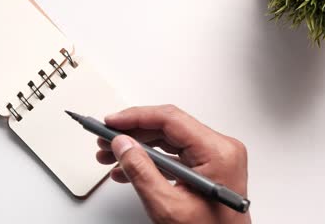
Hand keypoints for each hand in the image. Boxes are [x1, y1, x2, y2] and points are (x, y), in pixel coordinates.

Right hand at [97, 105, 250, 223]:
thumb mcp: (168, 206)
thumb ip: (142, 172)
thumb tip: (123, 144)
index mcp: (217, 152)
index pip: (170, 120)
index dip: (135, 117)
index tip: (111, 123)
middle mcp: (219, 149)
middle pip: (166, 128)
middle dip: (131, 134)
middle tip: (105, 139)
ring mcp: (213, 157)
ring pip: (166, 140)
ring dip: (136, 147)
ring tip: (110, 155)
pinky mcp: (205, 166)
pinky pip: (172, 154)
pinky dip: (148, 160)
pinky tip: (127, 169)